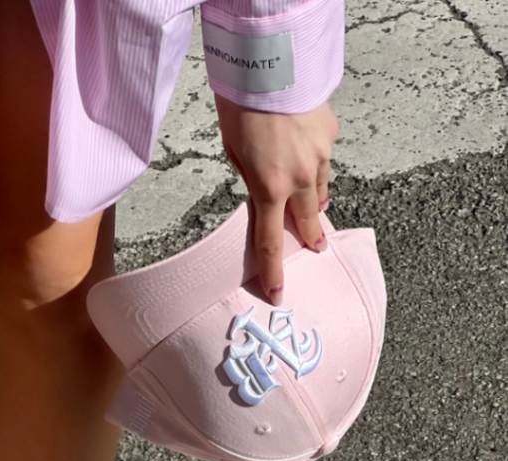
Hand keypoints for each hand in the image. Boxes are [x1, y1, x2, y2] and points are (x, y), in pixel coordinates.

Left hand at [214, 95, 339, 304]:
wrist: (270, 64)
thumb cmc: (241, 106)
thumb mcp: (233, 151)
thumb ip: (250, 177)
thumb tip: (263, 188)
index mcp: (269, 188)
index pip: (272, 242)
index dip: (275, 271)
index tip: (279, 293)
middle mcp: (300, 178)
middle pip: (308, 220)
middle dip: (311, 237)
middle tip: (317, 249)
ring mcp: (320, 155)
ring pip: (321, 188)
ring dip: (315, 198)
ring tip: (315, 206)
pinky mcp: (330, 132)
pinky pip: (324, 156)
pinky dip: (316, 160)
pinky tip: (307, 151)